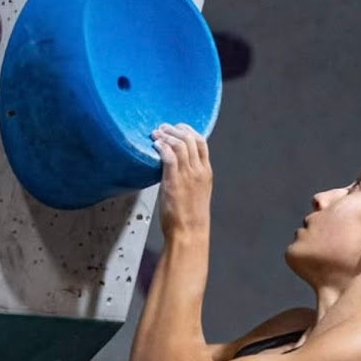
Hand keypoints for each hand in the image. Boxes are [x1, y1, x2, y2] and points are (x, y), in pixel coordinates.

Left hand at [151, 123, 212, 237]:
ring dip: (165, 135)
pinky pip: (169, 156)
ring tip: (155, 134)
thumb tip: (175, 168)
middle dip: (174, 129)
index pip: (201, 142)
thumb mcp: (196, 193)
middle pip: (190, 138)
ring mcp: (187, 175)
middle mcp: (198, 171)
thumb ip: (190, 178)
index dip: (188, 130)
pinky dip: (161, 146)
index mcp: (206, 173)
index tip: (177, 128)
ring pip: (179, 144)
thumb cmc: (190, 218)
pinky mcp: (174, 181)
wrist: (189, 232)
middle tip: (162, 127)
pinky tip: (154, 145)